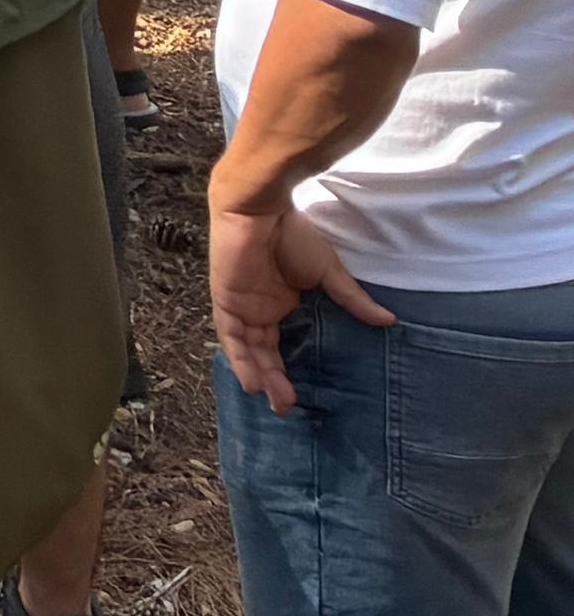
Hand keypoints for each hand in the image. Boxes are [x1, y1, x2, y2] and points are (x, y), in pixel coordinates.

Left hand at [214, 193, 391, 411]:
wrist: (261, 208)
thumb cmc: (293, 233)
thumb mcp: (328, 273)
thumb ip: (352, 299)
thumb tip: (389, 321)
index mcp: (279, 302)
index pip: (281, 344)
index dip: (287, 369)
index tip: (302, 396)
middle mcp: (258, 307)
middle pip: (263, 352)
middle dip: (274, 380)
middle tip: (287, 407)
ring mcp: (241, 304)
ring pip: (247, 348)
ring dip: (258, 374)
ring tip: (274, 402)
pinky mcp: (226, 298)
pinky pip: (230, 334)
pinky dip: (239, 357)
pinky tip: (250, 381)